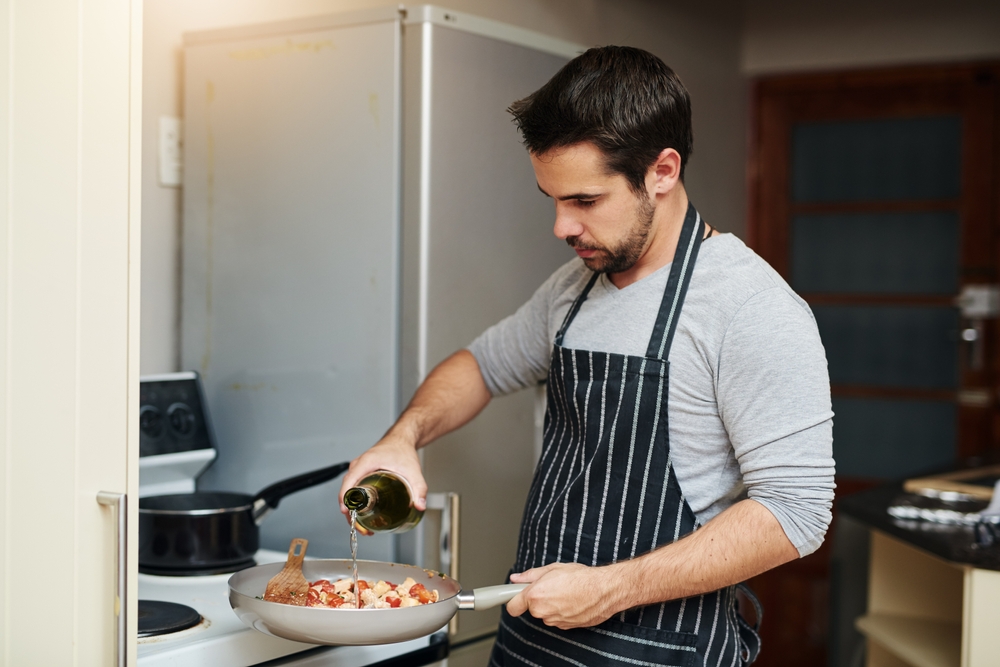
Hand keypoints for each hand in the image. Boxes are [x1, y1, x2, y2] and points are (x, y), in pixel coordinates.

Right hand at [338, 432, 426, 522]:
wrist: (401, 440)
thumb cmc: (403, 451)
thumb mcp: (413, 470)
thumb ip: (419, 488)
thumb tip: (419, 506)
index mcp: (367, 462)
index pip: (349, 481)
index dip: (345, 497)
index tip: (346, 511)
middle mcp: (359, 466)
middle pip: (346, 490)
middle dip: (350, 511)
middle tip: (361, 527)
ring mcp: (358, 470)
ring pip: (348, 491)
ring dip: (352, 509)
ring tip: (363, 527)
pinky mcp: (360, 474)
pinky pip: (352, 489)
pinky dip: (355, 503)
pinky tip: (363, 515)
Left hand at [506, 562, 624, 629]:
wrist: (604, 590)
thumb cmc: (582, 578)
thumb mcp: (553, 568)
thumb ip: (530, 575)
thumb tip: (516, 578)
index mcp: (536, 595)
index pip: (512, 606)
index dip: (512, 600)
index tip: (511, 596)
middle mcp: (543, 611)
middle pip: (531, 608)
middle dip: (537, 598)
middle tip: (551, 586)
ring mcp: (554, 621)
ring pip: (545, 613)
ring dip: (551, 605)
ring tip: (565, 592)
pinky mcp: (565, 627)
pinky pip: (557, 618)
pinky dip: (561, 611)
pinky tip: (572, 600)